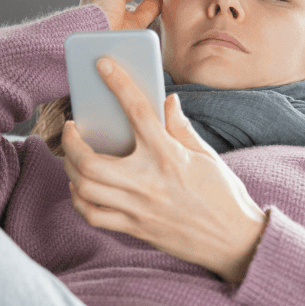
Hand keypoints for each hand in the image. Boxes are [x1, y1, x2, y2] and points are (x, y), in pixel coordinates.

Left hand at [62, 57, 266, 283]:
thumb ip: (180, 128)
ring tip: (72, 158)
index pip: (138, 111)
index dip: (119, 83)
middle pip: (90, 160)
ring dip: (70, 170)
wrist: (234, 241)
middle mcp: (148, 181)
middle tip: (70, 129)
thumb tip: (168, 100)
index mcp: (168, 155)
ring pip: (85, 188)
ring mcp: (138, 208)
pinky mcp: (135, 228)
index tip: (103, 64)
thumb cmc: (223, 195)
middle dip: (71, 142)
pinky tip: (80, 189)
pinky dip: (79, 200)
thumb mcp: (206, 155)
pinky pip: (94, 215)